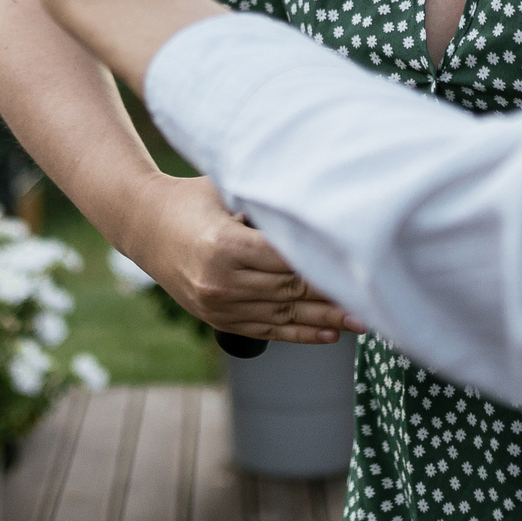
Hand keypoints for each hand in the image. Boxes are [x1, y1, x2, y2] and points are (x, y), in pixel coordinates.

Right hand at [124, 176, 362, 344]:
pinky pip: (265, 331)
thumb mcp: (226, 186)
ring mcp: (218, 304)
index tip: (362, 262)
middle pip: (290, 290)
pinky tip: (329, 334)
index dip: (325, 261)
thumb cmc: (193, 197)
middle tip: (377, 296)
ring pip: (283, 315)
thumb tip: (318, 195)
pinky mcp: (217, 318)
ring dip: (326, 319)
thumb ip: (265, 196)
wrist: (144, 225)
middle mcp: (221, 280)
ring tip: (365, 321)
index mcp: (225, 244)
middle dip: (334, 294)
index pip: (288, 258)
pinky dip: (299, 334)